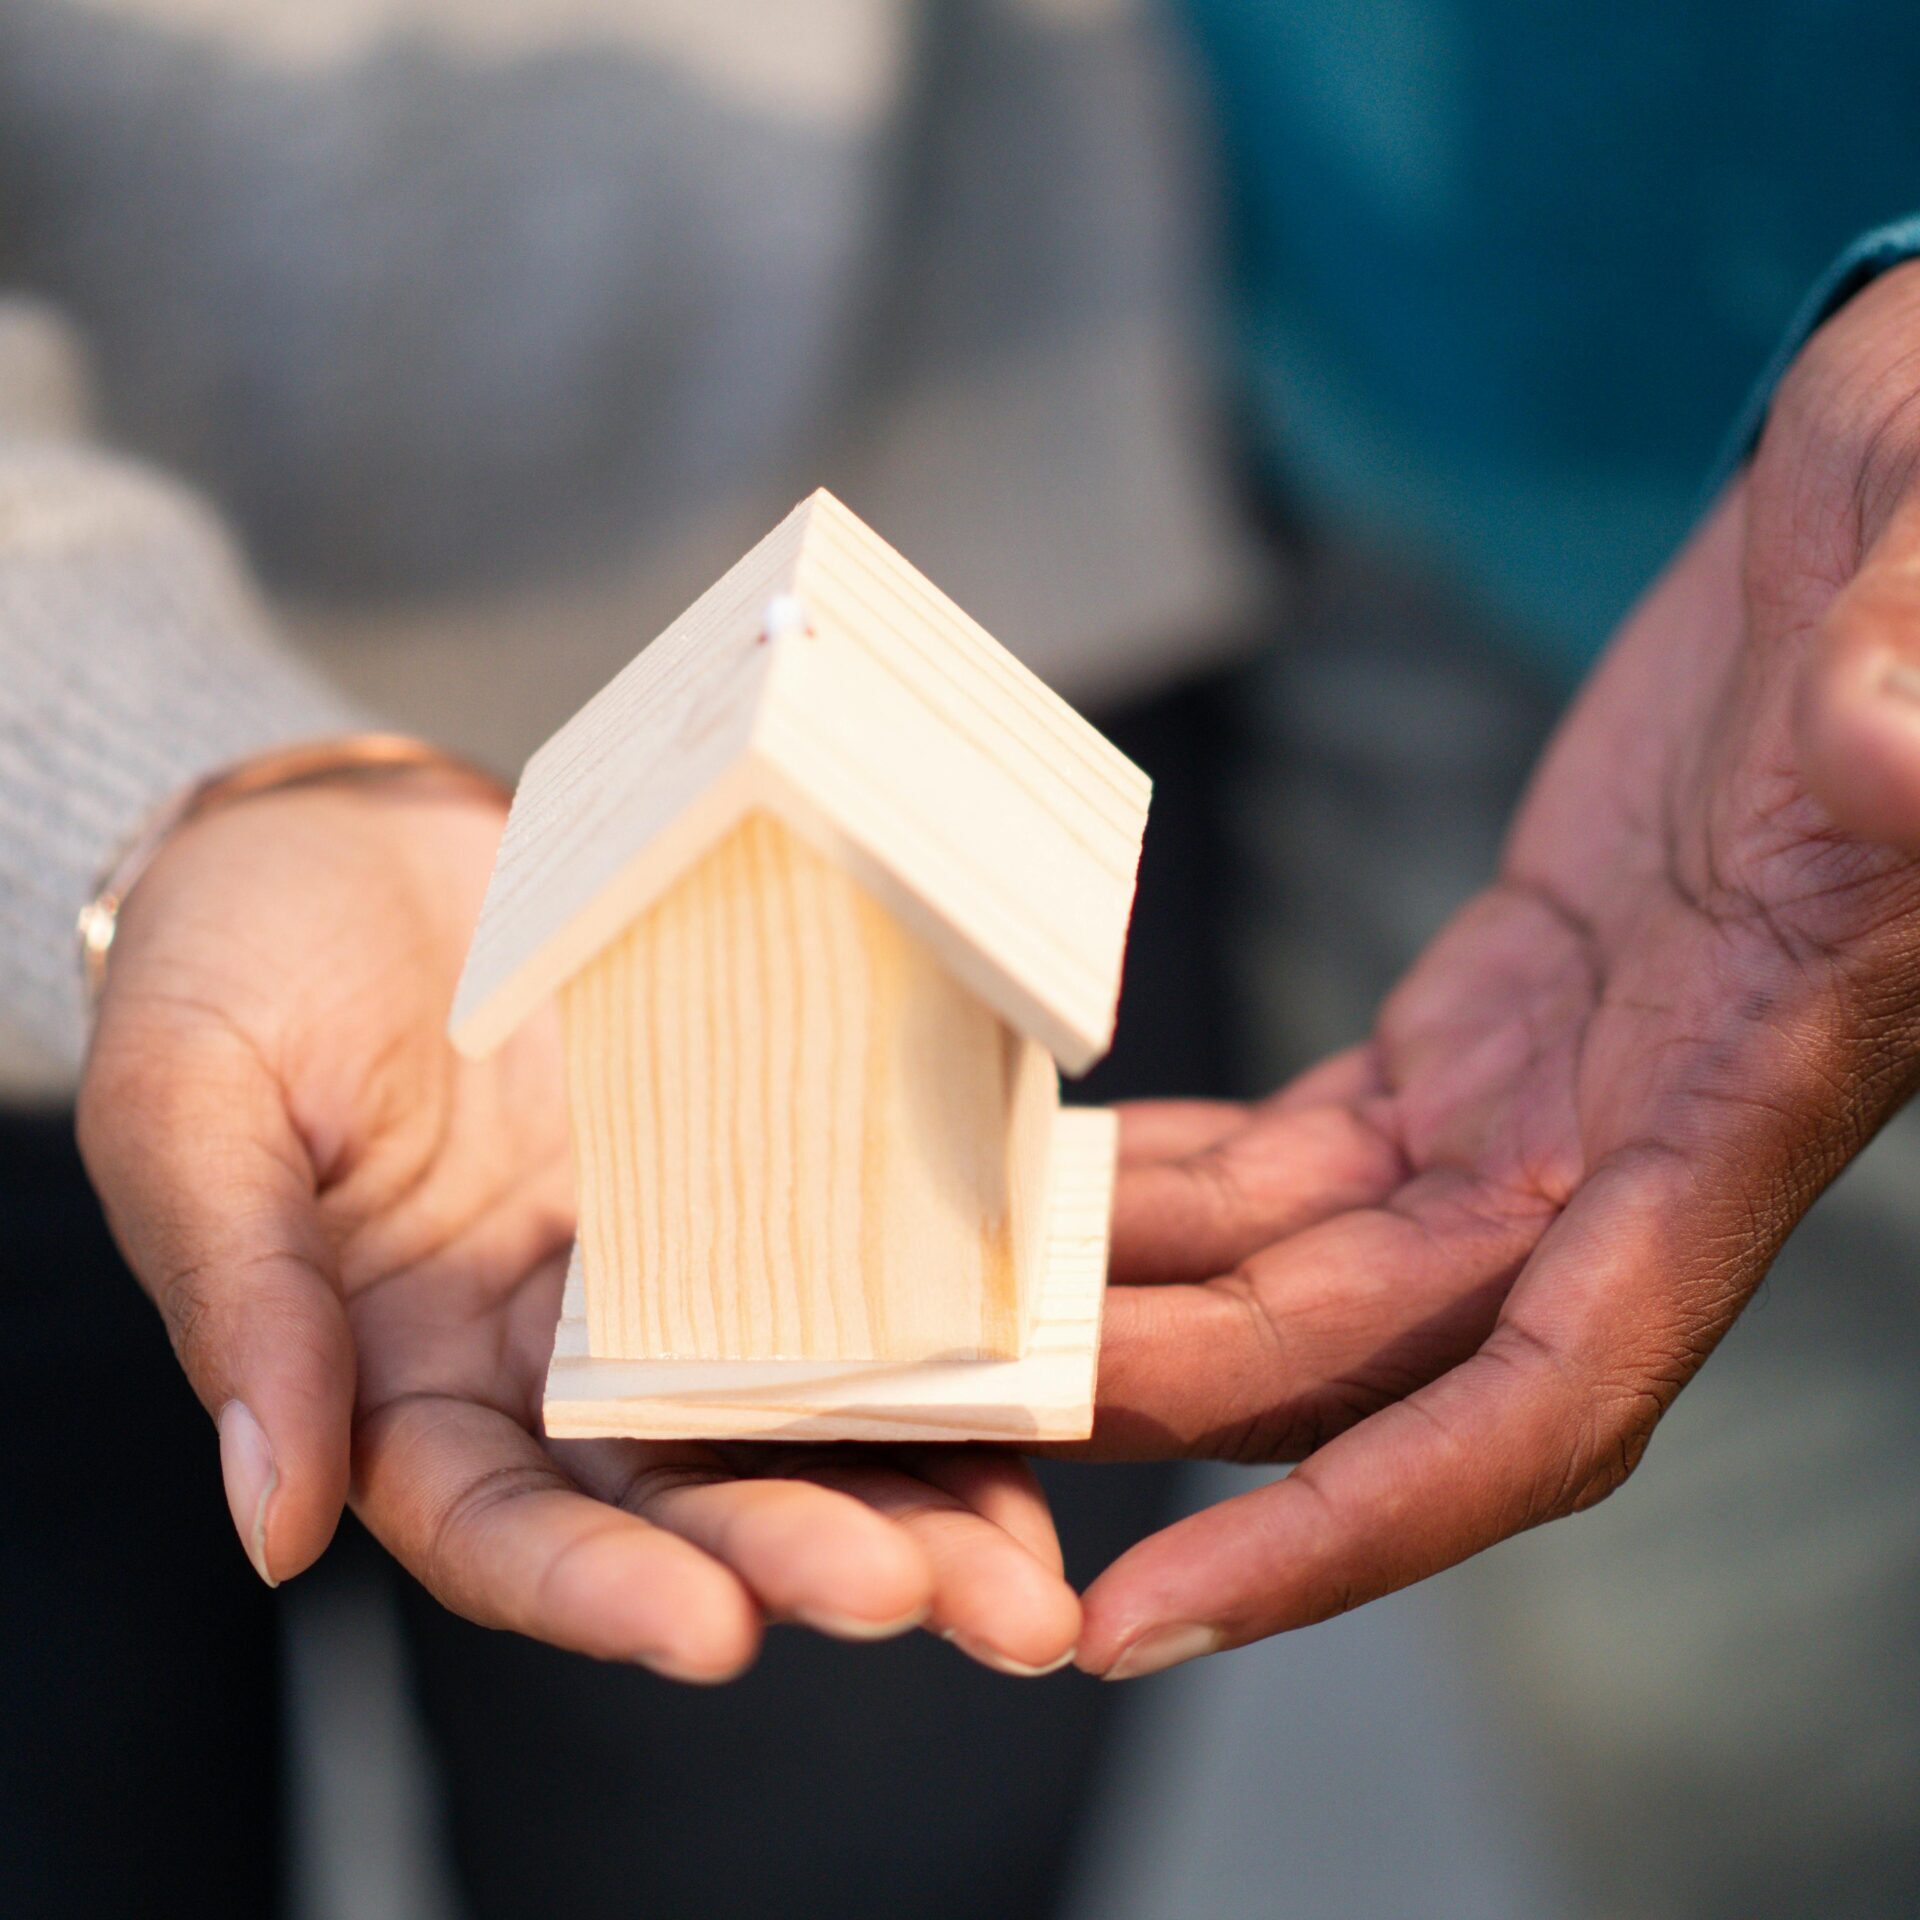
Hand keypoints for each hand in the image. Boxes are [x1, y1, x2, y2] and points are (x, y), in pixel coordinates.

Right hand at [78, 778, 1078, 1680]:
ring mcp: (669, 1275)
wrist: (353, 842)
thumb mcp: (187, 1111)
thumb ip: (235, 1302)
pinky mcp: (755, 1179)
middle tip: (935, 1603)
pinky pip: (856, 1273)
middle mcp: (555, 1363)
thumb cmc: (236, 964)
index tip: (714, 1634)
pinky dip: (943, 1343)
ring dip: (914, 1500)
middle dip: (807, 1558)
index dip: (603, 1592)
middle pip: (687, 1501)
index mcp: (407, 1384)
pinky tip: (1035, 1385)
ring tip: (1024, 1573)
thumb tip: (271, 1522)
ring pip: (797, 1419)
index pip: (505, 1531)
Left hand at [1072, 260, 1919, 1679]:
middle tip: (922, 1433)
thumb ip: (1913, 695)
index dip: (1352, 1526)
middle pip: (1346, 1360)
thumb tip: (1890, 756)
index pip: (1536, 1400)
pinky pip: (1289, 1156)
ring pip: (1296, 1273)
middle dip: (1140, 1417)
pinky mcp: (1473, 1022)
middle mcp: (1619, 1150)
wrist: (1890, 517)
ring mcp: (1533, 1094)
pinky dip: (1164, 1192)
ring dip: (1123, 1317)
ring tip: (936, 1334)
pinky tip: (1040, 1194)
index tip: (1150, 1610)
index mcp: (1731, 1109)